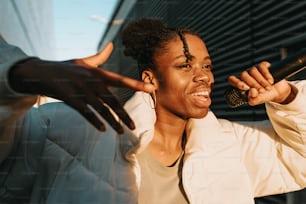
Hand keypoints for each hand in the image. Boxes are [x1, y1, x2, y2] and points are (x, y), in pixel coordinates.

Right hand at [9, 42, 153, 132]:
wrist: (41, 73)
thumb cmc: (65, 67)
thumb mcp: (84, 61)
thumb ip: (100, 56)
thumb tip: (111, 45)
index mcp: (98, 73)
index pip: (121, 80)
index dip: (137, 85)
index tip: (151, 89)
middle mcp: (93, 83)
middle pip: (113, 101)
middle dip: (124, 115)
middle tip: (134, 127)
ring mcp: (82, 91)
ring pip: (101, 110)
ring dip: (113, 122)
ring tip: (121, 132)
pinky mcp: (72, 99)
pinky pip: (86, 113)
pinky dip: (94, 121)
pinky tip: (103, 129)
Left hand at [227, 61, 292, 105]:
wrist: (275, 91)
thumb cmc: (262, 96)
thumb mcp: (258, 100)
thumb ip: (253, 100)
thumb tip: (252, 91)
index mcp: (239, 83)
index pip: (231, 79)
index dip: (236, 82)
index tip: (246, 88)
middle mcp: (244, 75)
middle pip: (244, 75)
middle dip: (254, 84)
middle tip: (262, 91)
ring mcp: (252, 69)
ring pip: (253, 71)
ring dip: (262, 81)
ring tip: (268, 89)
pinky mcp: (261, 65)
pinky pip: (262, 67)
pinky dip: (266, 75)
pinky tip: (270, 82)